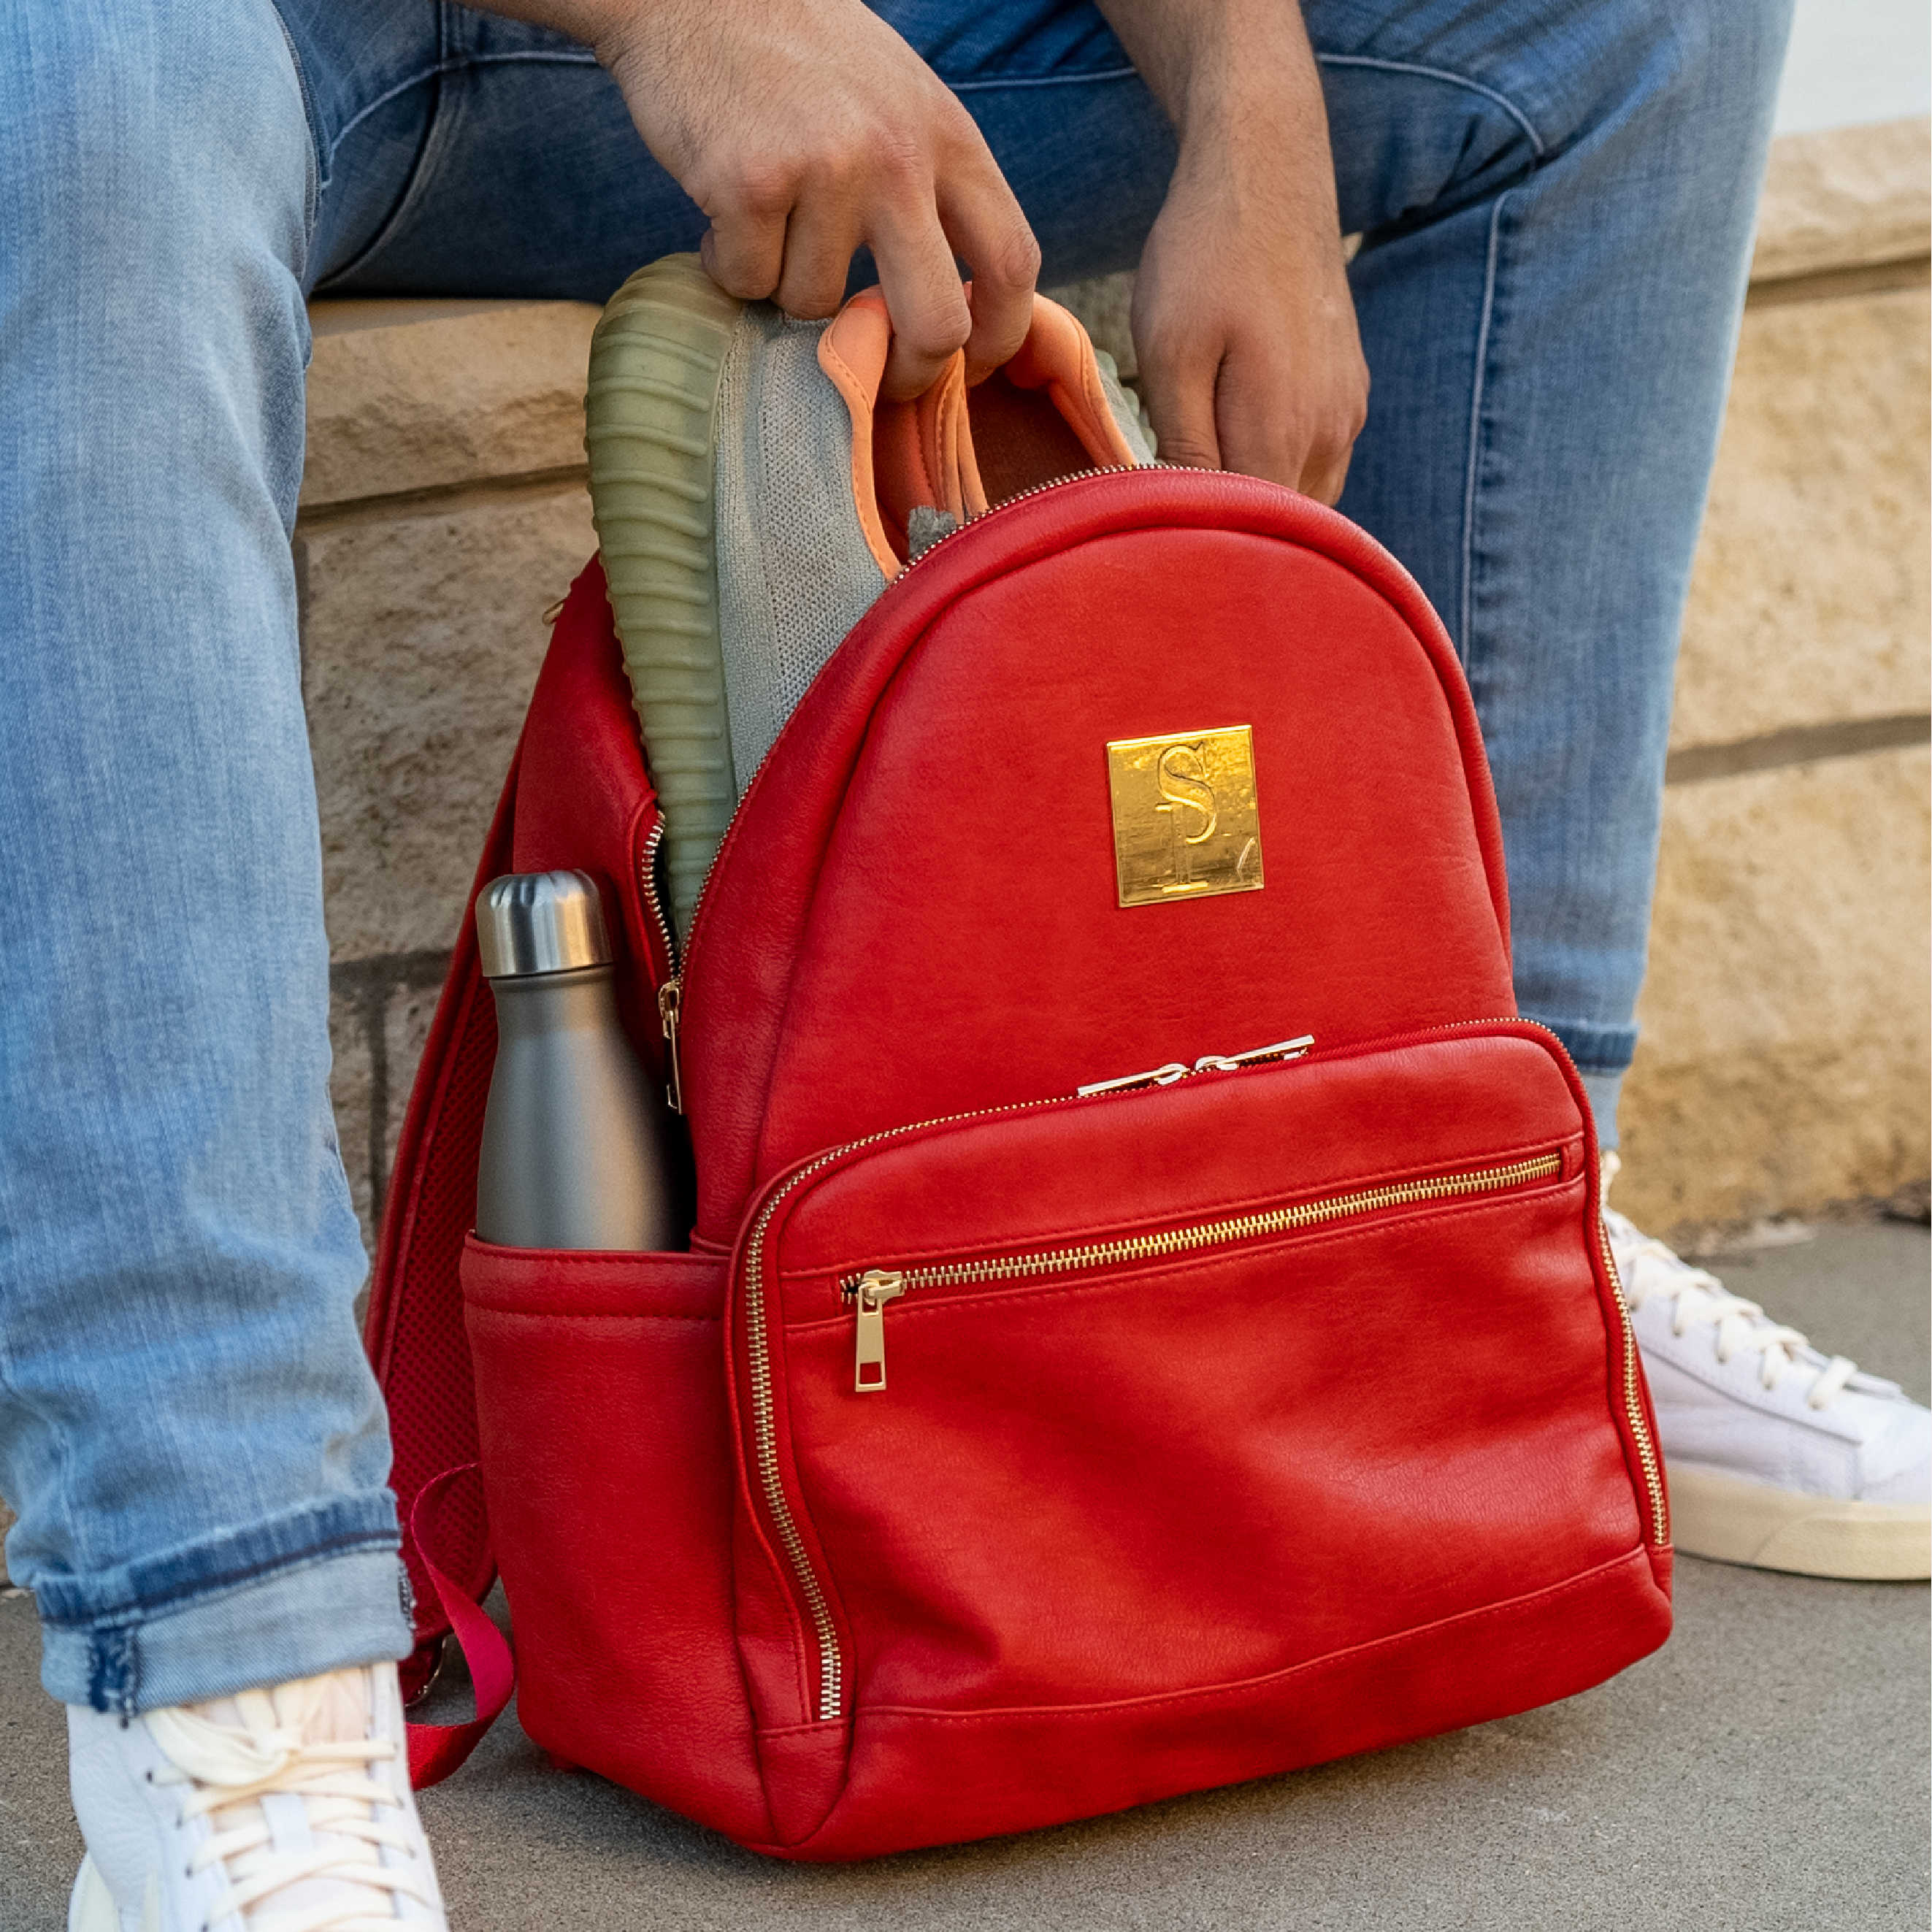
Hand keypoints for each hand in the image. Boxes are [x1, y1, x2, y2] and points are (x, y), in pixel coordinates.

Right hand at [500, 0, 1040, 398]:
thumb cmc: (801, 62)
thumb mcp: (900, 106)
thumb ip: (933, 191)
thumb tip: (953, 315)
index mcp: (947, 136)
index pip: (1011, 261)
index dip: (998, 336)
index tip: (969, 368)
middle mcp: (899, 155)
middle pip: (936, 323)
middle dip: (904, 372)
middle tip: (873, 377)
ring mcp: (827, 169)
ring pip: (817, 308)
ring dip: (783, 290)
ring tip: (766, 228)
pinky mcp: (752, 183)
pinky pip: (748, 283)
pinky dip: (728, 267)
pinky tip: (723, 213)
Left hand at [1099, 3, 1368, 502]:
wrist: (1269, 170)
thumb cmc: (1204, 258)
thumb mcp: (1169, 354)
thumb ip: (1185, 448)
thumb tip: (1187, 523)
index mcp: (1282, 433)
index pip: (1250, 539)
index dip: (1205, 557)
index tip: (1162, 552)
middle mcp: (1331, 434)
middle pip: (1280, 530)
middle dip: (1232, 537)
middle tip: (1171, 529)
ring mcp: (1348, 413)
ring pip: (1299, 499)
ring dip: (1254, 503)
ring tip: (1198, 481)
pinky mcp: (1350, 392)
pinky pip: (1313, 461)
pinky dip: (1273, 468)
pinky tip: (1231, 441)